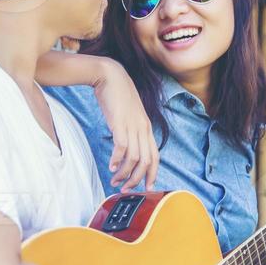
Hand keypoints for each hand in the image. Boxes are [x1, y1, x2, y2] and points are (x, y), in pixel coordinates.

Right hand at [91, 56, 159, 190]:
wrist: (110, 75)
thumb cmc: (117, 95)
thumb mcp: (129, 115)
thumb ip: (130, 130)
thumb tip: (126, 147)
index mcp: (147, 127)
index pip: (155, 156)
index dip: (152, 174)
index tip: (146, 187)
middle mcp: (143, 128)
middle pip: (146, 161)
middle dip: (137, 179)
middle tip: (126, 188)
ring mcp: (133, 126)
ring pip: (134, 158)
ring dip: (125, 173)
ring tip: (115, 180)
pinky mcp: (120, 123)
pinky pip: (122, 147)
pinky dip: (118, 160)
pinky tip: (111, 167)